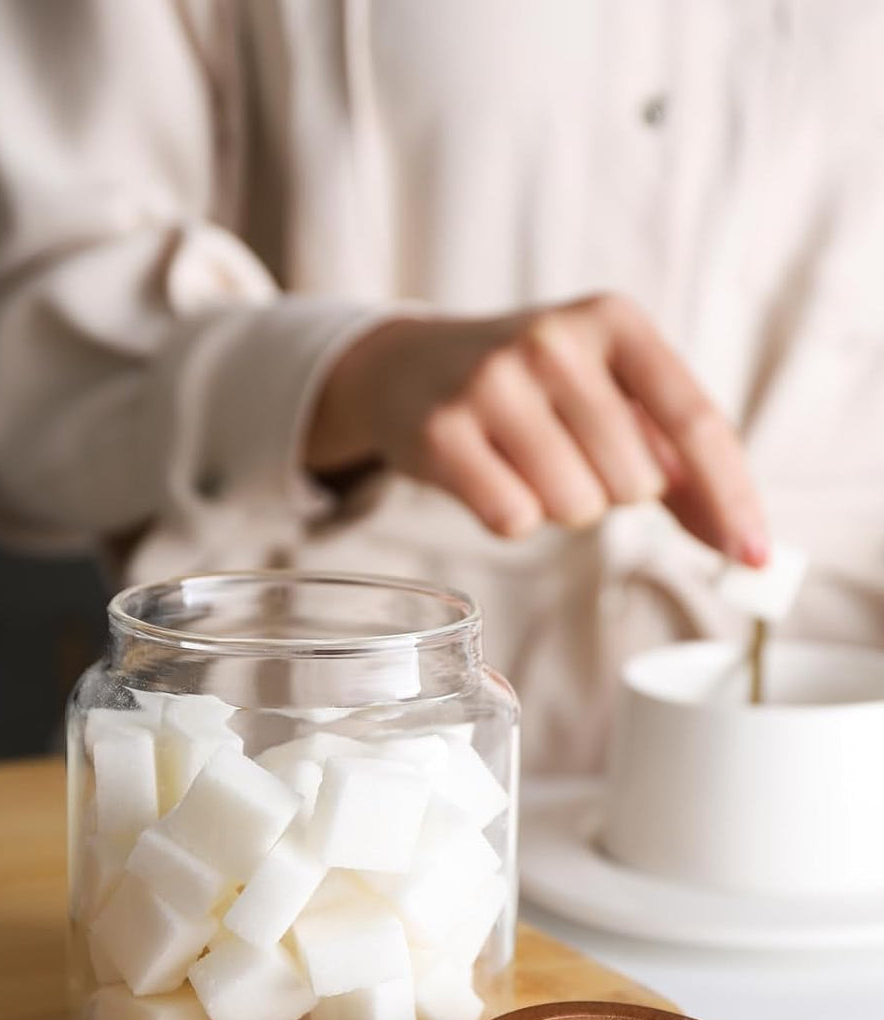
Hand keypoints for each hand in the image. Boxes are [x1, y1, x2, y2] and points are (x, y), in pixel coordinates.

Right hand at [306, 295, 767, 563]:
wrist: (409, 366)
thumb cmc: (531, 390)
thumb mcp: (608, 391)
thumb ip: (675, 458)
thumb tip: (741, 542)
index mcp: (614, 320)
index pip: (694, 420)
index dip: (731, 496)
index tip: (754, 555)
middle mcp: (554, 340)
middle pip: (635, 482)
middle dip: (613, 493)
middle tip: (570, 458)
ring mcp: (492, 382)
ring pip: (575, 507)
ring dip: (561, 508)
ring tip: (527, 465)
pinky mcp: (442, 432)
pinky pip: (513, 521)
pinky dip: (510, 517)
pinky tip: (489, 476)